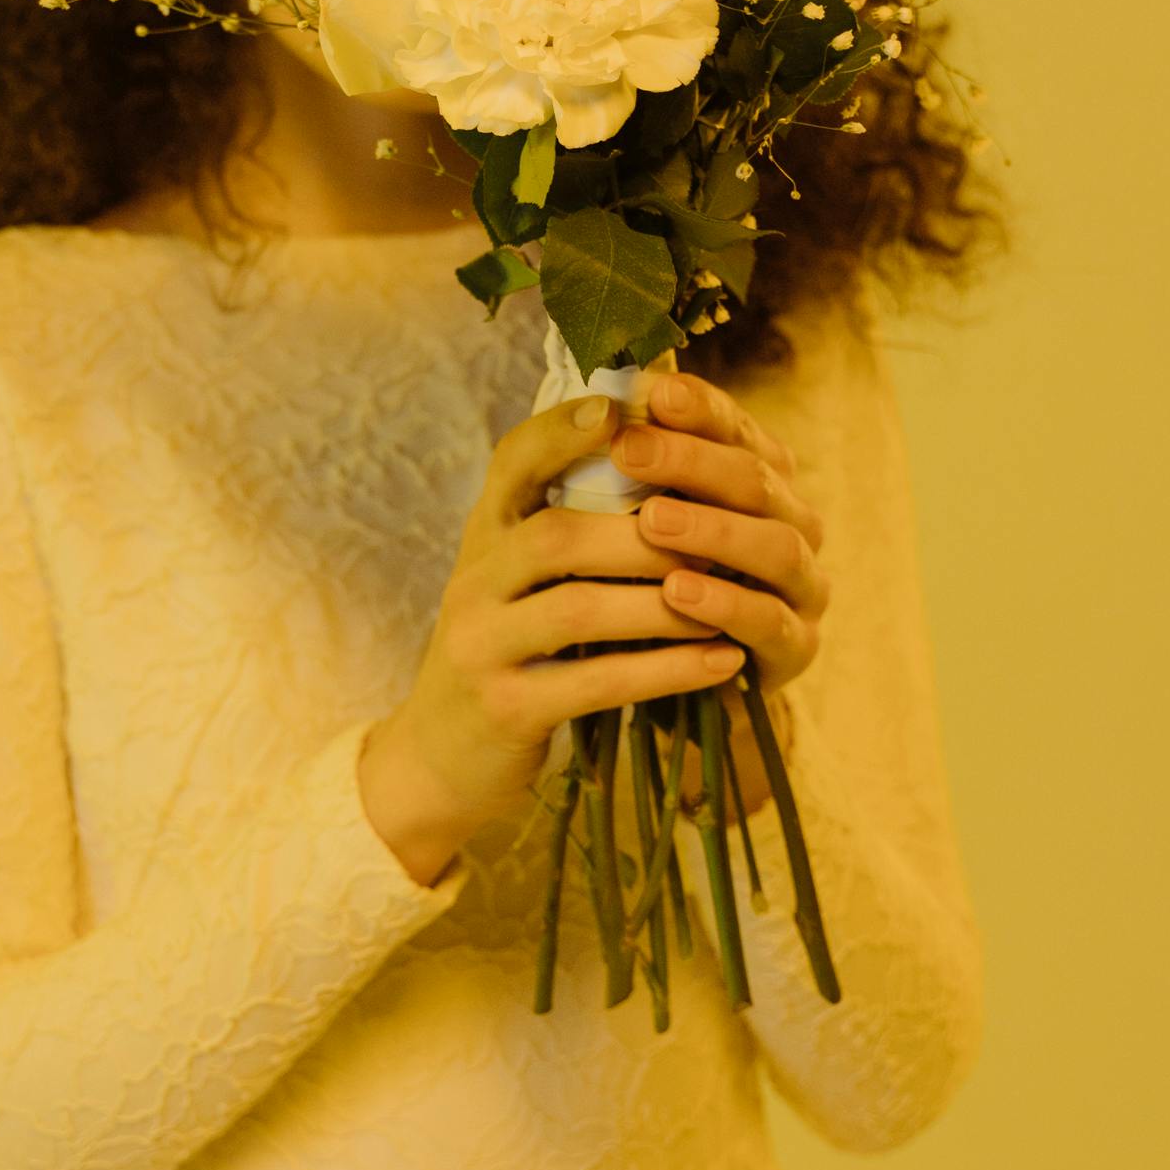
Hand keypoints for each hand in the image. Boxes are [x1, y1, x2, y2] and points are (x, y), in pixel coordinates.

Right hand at [358, 392, 746, 889]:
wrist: (440, 761)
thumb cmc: (506, 652)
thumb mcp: (516, 579)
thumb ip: (567, 525)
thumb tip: (656, 454)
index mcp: (482, 536)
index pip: (514, 462)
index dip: (565, 430)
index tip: (624, 409)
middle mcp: (471, 581)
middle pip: (558, 535)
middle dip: (647, 534)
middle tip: (718, 537)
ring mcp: (481, 647)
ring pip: (579, 610)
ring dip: (666, 605)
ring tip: (730, 600)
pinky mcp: (504, 710)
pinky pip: (594, 683)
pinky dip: (666, 671)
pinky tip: (722, 662)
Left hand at [610, 367, 828, 797]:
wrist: (659, 683)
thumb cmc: (637, 582)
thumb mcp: (622, 520)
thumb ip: (622, 466)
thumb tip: (598, 394)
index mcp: (757, 478)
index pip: (737, 429)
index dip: (699, 408)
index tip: (650, 392)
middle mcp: (792, 523)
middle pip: (757, 480)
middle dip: (693, 461)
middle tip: (631, 450)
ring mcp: (801, 588)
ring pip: (776, 547)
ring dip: (714, 531)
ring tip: (651, 522)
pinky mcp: (795, 649)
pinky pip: (771, 622)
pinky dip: (726, 606)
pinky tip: (678, 593)